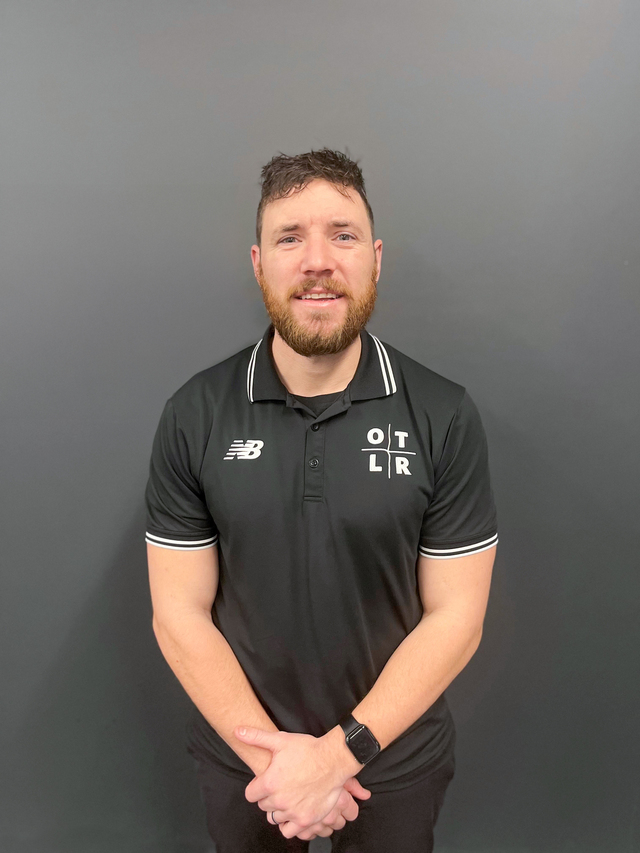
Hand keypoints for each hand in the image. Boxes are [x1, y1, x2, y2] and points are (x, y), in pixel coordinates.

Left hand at [234, 726, 365, 830]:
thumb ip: (256, 737)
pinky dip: (288, 824)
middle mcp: (279, 800)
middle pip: (263, 806)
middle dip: (268, 797)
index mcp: (269, 782)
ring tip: (287, 798)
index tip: (265, 782)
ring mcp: (292, 811)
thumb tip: (237, 731)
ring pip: (274, 818)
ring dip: (278, 810)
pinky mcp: (305, 820)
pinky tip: (293, 812)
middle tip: (280, 787)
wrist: (333, 760)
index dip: (257, 787)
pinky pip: (288, 831)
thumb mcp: (281, 740)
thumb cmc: (308, 750)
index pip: (250, 794)